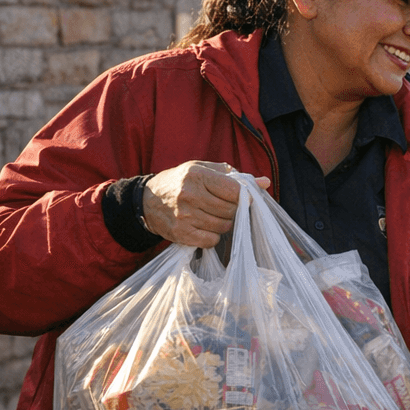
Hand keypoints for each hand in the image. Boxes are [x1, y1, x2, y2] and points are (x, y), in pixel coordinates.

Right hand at [141, 161, 270, 247]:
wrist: (145, 201)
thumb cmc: (180, 182)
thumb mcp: (202, 170)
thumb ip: (233, 175)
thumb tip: (264, 182)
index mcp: (197, 175)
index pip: (234, 190)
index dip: (246, 196)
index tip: (247, 199)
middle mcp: (190, 195)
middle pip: (231, 209)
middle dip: (234, 210)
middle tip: (226, 207)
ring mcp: (185, 215)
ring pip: (224, 226)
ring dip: (224, 223)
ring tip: (213, 216)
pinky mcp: (181, 233)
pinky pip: (211, 240)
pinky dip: (213, 236)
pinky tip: (205, 227)